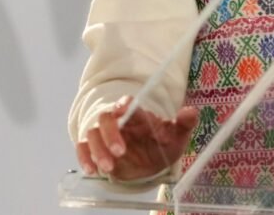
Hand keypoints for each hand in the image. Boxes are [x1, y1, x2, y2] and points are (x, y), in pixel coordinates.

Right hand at [75, 96, 199, 183]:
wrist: (152, 161)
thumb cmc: (163, 143)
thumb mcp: (177, 135)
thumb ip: (184, 123)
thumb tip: (191, 112)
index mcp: (137, 114)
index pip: (127, 103)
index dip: (125, 105)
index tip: (125, 110)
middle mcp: (119, 122)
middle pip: (105, 118)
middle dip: (110, 133)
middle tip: (120, 151)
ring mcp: (105, 135)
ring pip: (92, 134)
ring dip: (98, 149)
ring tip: (109, 167)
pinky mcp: (96, 149)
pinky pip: (83, 148)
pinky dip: (85, 157)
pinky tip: (92, 170)